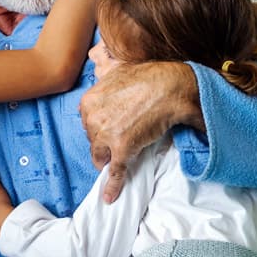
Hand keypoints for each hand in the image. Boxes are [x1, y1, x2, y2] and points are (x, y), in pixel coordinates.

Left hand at [79, 62, 204, 202]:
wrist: (169, 88)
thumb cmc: (149, 76)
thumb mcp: (117, 68)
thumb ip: (103, 71)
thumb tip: (97, 59)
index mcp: (90, 101)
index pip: (87, 122)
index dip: (98, 127)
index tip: (105, 130)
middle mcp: (93, 118)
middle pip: (93, 139)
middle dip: (103, 142)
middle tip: (115, 143)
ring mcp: (107, 135)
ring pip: (101, 156)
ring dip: (107, 160)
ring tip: (114, 163)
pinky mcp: (122, 148)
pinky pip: (116, 171)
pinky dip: (112, 186)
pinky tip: (110, 197)